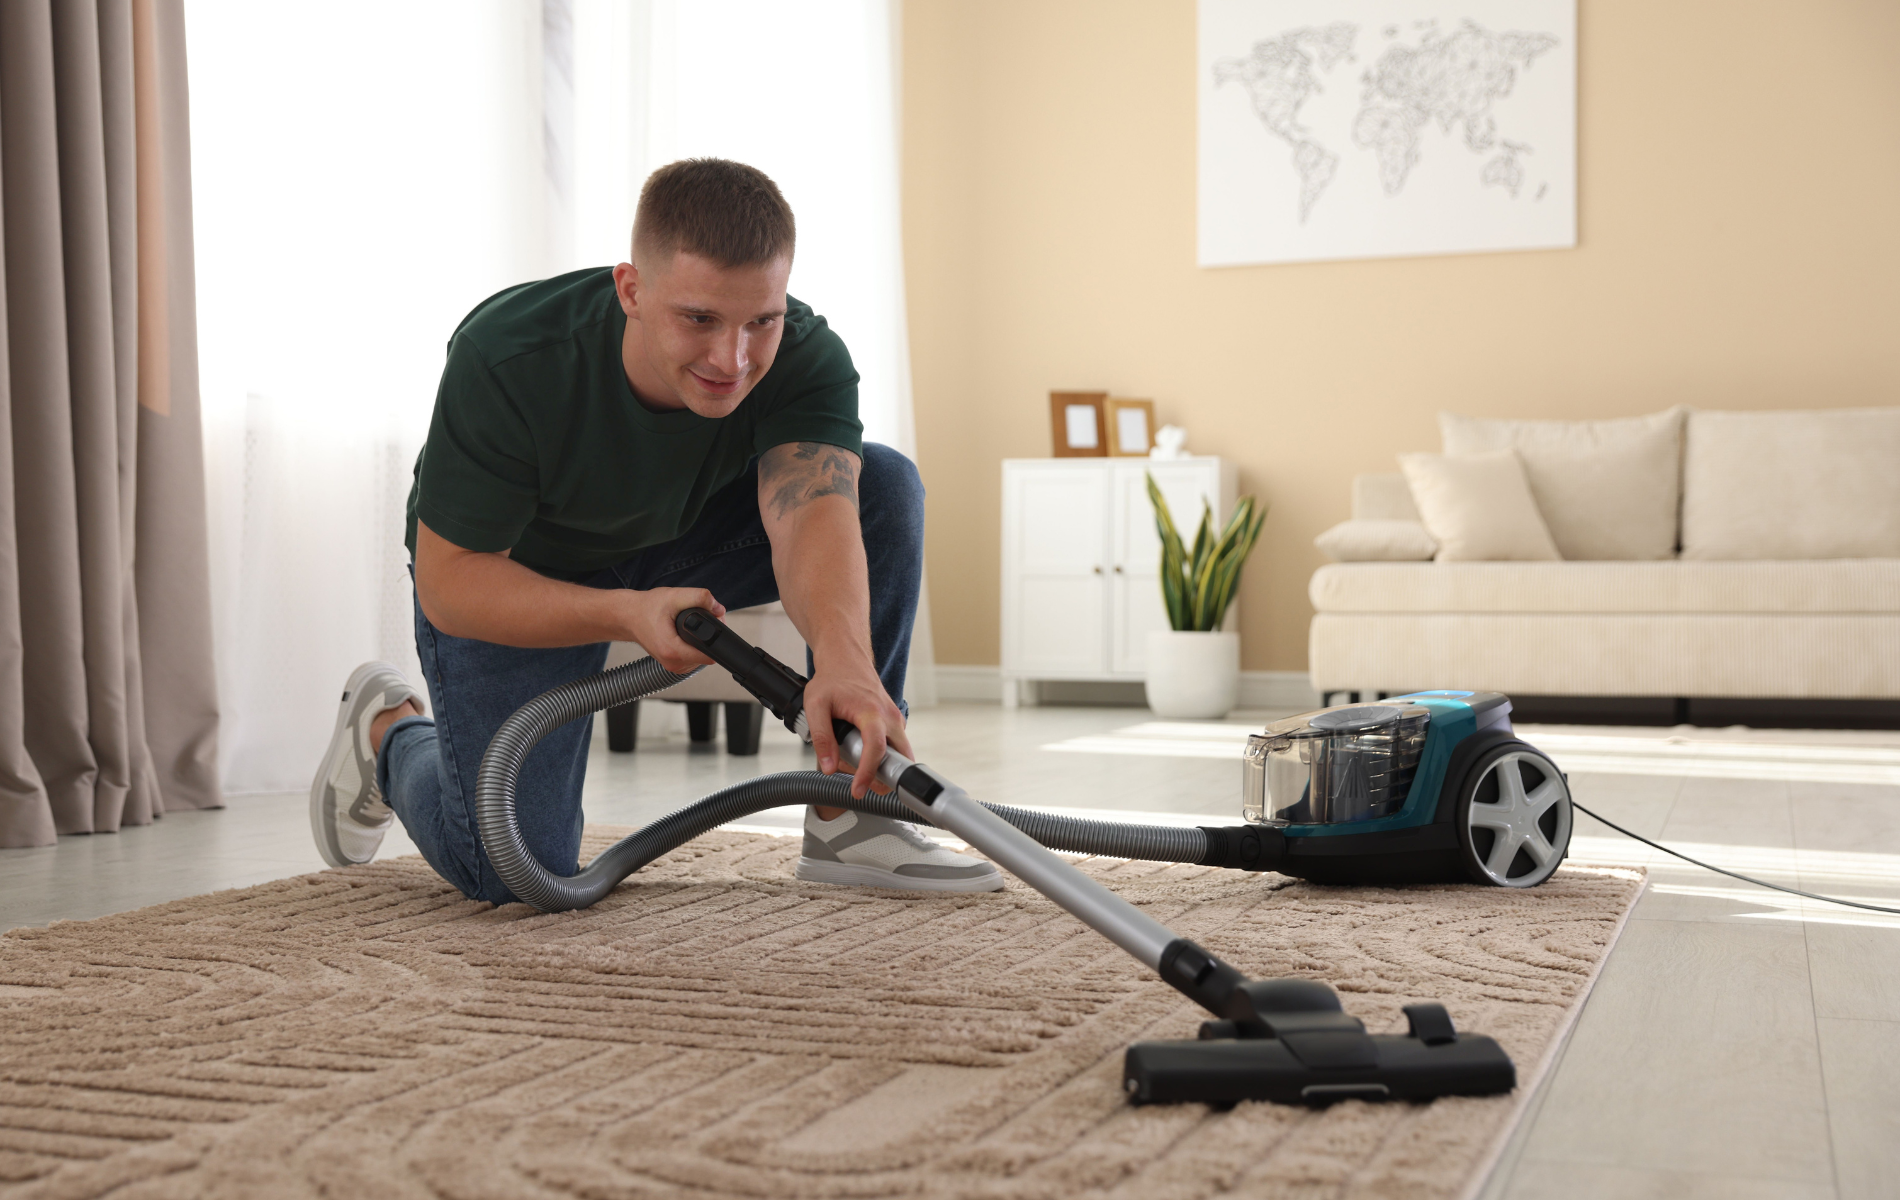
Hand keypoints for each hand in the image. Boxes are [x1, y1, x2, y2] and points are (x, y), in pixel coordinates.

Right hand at [624, 588, 726, 673]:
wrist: (627, 616)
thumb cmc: (646, 608)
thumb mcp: (674, 596)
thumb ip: (699, 598)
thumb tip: (719, 608)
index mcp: (673, 651)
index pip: (710, 655)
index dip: (716, 637)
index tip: (712, 624)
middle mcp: (673, 663)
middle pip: (708, 654)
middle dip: (709, 636)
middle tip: (699, 619)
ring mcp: (673, 666)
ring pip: (701, 657)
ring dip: (701, 641)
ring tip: (689, 625)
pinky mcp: (673, 664)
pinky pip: (693, 657)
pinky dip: (693, 645)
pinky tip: (685, 634)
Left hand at [803, 658, 910, 798]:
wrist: (846, 658)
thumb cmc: (832, 678)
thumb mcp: (816, 706)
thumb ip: (821, 738)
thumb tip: (828, 767)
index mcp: (871, 711)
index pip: (876, 748)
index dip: (868, 772)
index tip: (859, 790)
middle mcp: (889, 716)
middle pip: (900, 757)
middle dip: (886, 778)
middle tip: (865, 788)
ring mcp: (895, 719)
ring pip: (901, 754)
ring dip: (884, 767)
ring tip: (857, 767)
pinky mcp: (894, 722)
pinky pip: (896, 746)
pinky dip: (883, 756)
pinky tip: (861, 753)